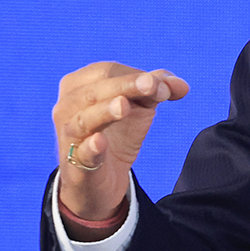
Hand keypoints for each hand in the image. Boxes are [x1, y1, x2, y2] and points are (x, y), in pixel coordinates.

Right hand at [53, 62, 189, 221]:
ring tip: (124, 106)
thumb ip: (159, 89)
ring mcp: (69, 136)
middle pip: (95, 90)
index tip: (164, 88)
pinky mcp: (76, 165)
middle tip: (153, 86)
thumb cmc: (118, 133)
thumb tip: (181, 85)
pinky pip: (80, 153)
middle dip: (127, 86)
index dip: (136, 75)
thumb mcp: (140, 106)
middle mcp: (68, 107)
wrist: (103, 179)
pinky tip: (99, 142)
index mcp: (80, 85)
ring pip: (84, 119)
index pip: (107, 71)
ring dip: (105, 111)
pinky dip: (90, 147)